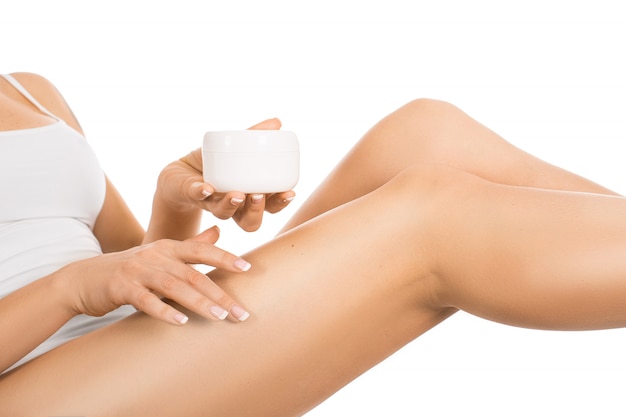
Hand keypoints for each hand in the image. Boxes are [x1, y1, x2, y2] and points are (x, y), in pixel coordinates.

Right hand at [60, 227, 250, 324]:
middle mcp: (156, 256)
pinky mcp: (122, 288)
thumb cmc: (130, 269)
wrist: (84, 278)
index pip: (201, 250)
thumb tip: (218, 232)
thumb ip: (190, 245)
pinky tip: (181, 322)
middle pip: (194, 273)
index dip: (225, 257)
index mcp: (168, 247)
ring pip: (174, 286)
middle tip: (241, 312)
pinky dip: (164, 311)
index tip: (248, 268)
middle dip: (220, 293)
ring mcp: (138, 271)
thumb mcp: (160, 254)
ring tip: (220, 317)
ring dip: (199, 303)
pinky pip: (146, 301)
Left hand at [156, 118, 295, 231]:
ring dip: (231, 205)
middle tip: (259, 195)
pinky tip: (207, 188)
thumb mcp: (234, 148)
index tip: (289, 192)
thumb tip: (277, 123)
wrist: (178, 174)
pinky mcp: (192, 194)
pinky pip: (198, 196)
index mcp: (248, 197)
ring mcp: (211, 203)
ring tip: (237, 194)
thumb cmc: (213, 165)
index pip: (270, 207)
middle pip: (250, 221)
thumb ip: (254, 135)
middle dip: (256, 211)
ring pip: (224, 214)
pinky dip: (202, 192)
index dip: (281, 203)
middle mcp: (232, 207)